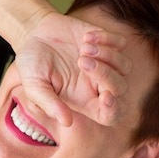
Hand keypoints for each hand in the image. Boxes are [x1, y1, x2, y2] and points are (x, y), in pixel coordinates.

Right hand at [14, 11, 131, 125]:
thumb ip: (49, 104)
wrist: (33, 35)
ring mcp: (105, 63)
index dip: (113, 110)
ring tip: (82, 48)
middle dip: (105, 74)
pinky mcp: (106, 42)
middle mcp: (97, 85)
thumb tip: (66, 122)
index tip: (105, 96)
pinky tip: (86, 37)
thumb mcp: (34, 87)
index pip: (109, 115)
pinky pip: (121, 43)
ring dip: (107, 56)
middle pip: (120, 88)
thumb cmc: (32, 66)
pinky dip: (108, 39)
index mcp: (84, 101)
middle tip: (81, 61)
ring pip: (125, 66)